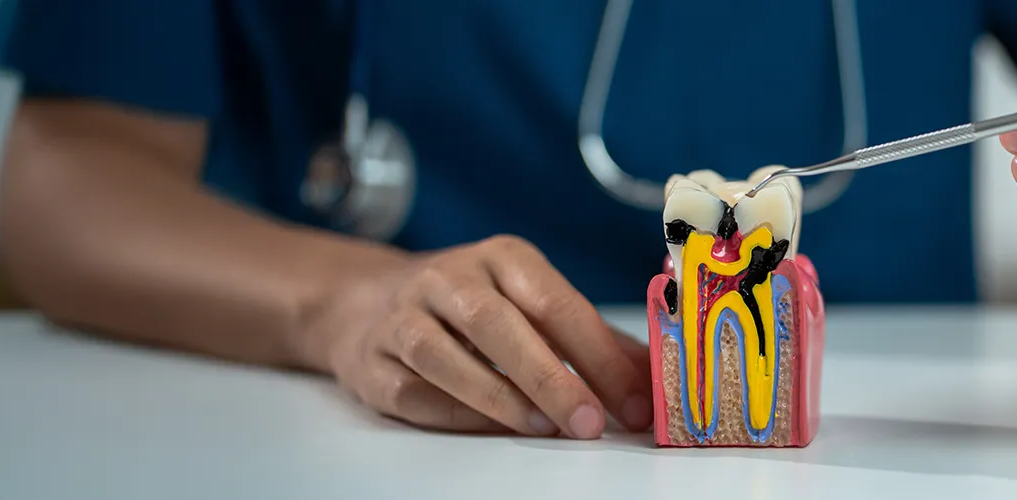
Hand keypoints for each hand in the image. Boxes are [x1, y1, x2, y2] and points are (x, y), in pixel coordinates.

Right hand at [300, 235, 651, 437]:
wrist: (365, 301)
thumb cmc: (472, 306)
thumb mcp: (531, 302)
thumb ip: (592, 340)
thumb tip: (651, 378)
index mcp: (502, 258)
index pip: (557, 303)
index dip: (598, 355)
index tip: (633, 401)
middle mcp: (449, 278)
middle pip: (498, 324)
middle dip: (550, 377)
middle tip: (589, 424)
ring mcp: (403, 317)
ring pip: (445, 356)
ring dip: (499, 397)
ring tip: (543, 428)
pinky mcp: (371, 359)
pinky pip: (413, 390)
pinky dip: (455, 412)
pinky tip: (491, 428)